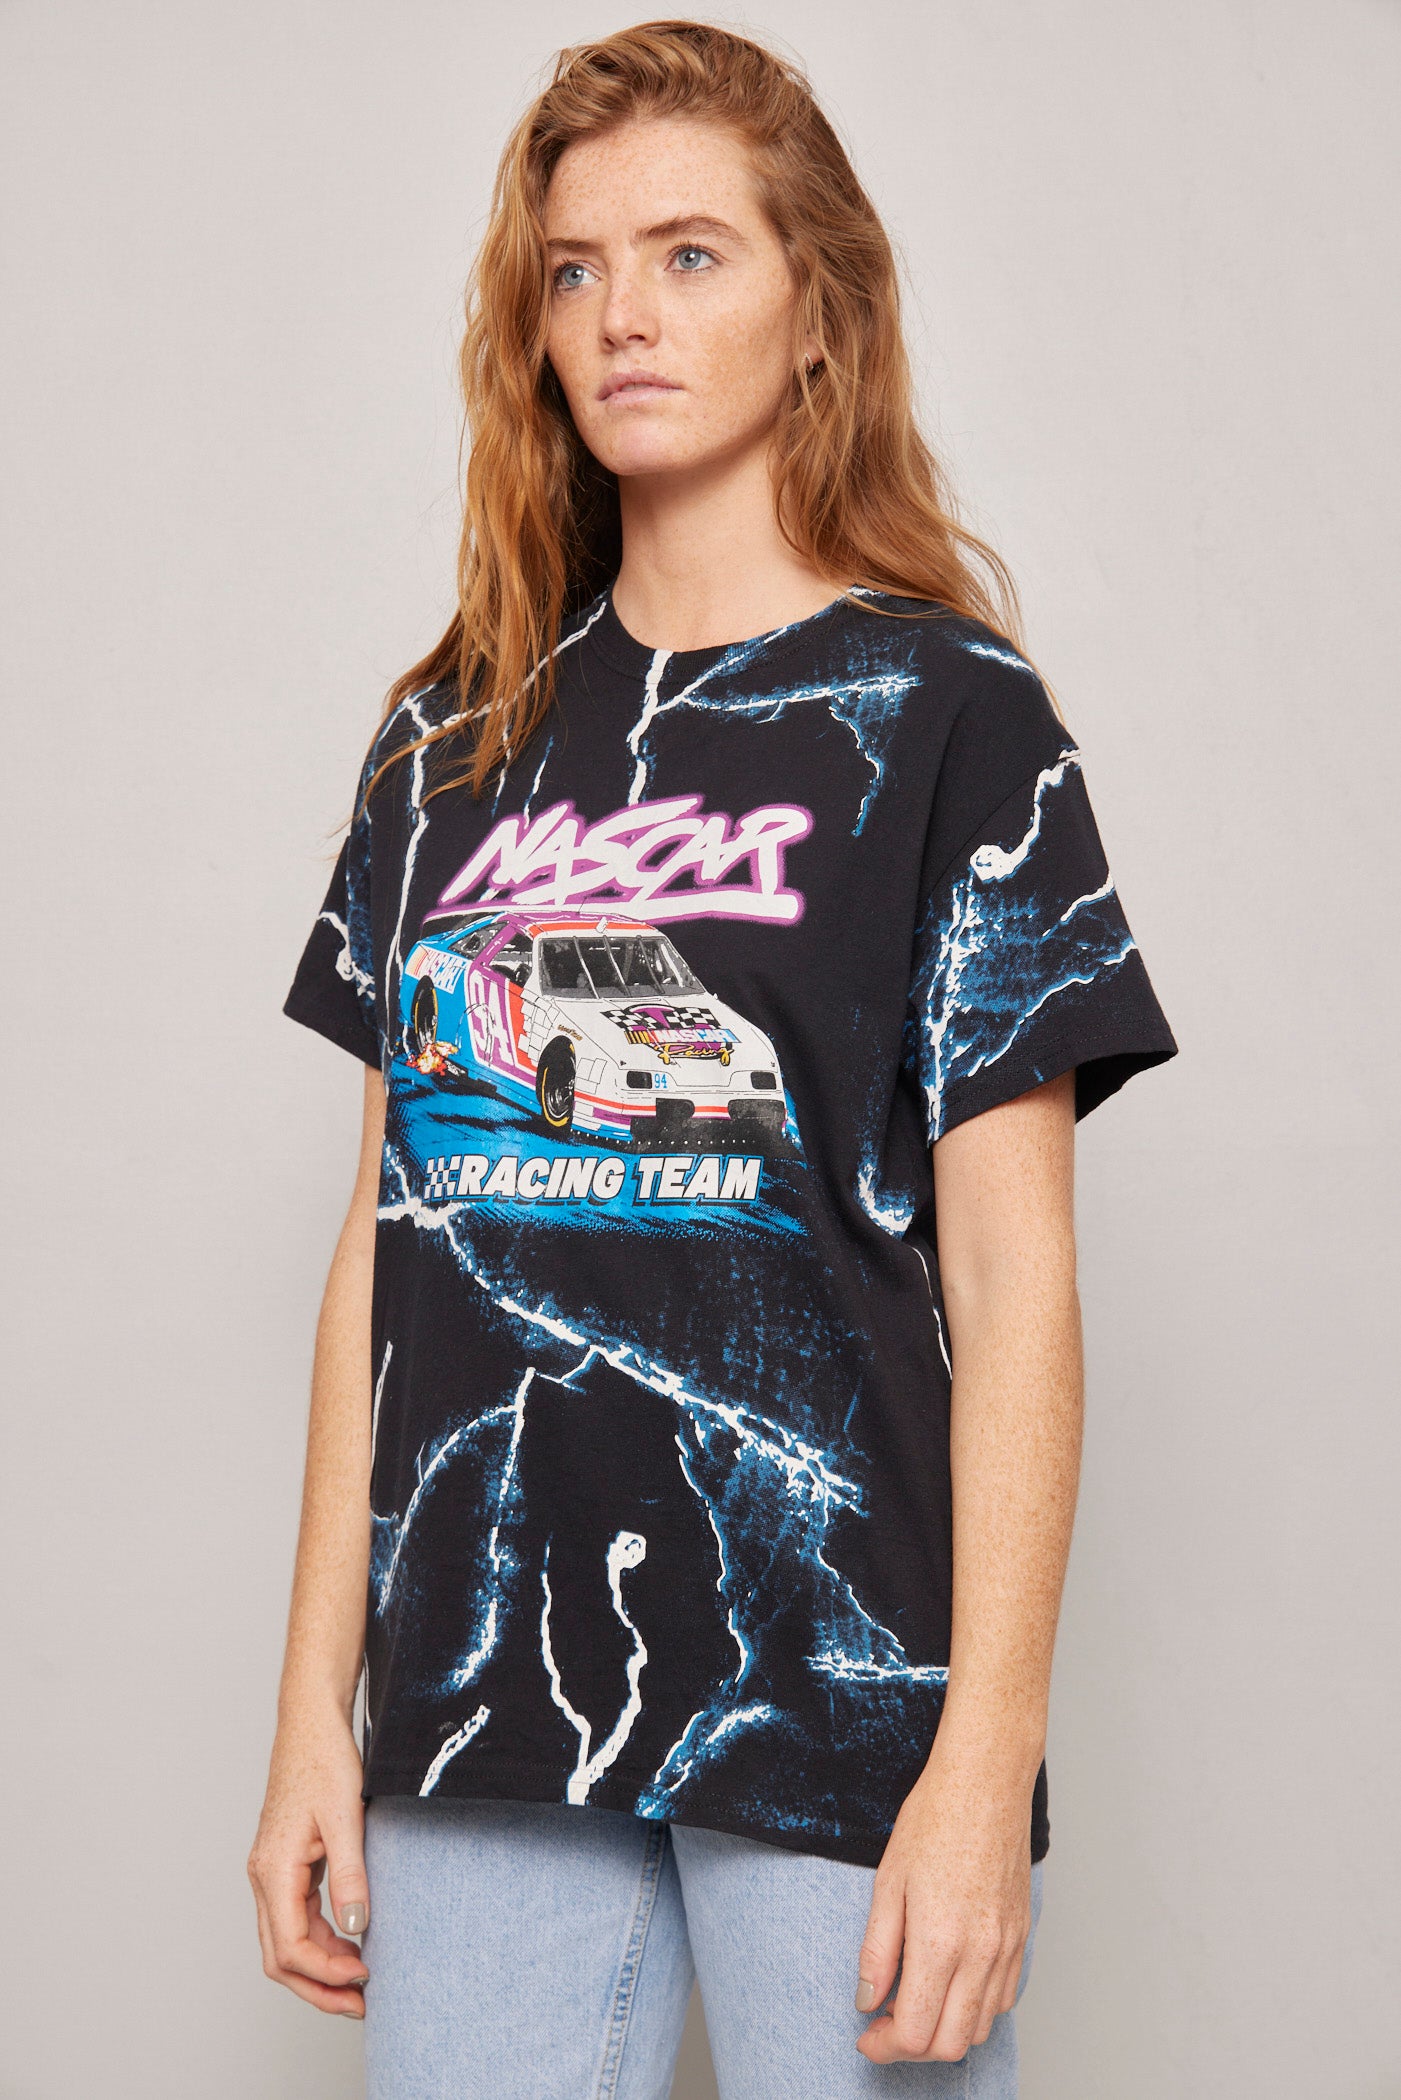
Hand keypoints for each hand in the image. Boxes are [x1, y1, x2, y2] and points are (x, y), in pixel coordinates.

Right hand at [247, 1707, 371, 2017]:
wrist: (311, 1723)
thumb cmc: (324, 1760)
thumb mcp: (345, 1817)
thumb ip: (350, 1874)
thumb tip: (356, 1927)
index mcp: (273, 1870)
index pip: (290, 1947)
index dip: (326, 1971)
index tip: (365, 1976)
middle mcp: (264, 1876)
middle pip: (279, 1957)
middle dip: (317, 1986)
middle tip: (360, 2003)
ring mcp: (271, 1872)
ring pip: (285, 1941)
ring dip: (319, 1966)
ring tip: (360, 1980)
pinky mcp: (286, 1865)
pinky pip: (295, 1917)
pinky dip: (320, 1939)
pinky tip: (351, 1942)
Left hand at [854, 1742, 1033, 2063]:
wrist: (985, 1781)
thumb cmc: (933, 1820)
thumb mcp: (887, 1882)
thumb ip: (877, 1951)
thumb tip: (868, 2001)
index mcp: (940, 1942)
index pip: (916, 2034)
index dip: (885, 2045)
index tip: (867, 2034)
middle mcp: (981, 1954)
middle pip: (951, 2044)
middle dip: (913, 2047)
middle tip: (885, 2023)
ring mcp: (1007, 1947)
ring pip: (981, 2027)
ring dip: (945, 2030)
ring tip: (915, 2000)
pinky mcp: (1022, 1935)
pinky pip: (1003, 1998)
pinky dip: (975, 2007)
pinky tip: (950, 1980)